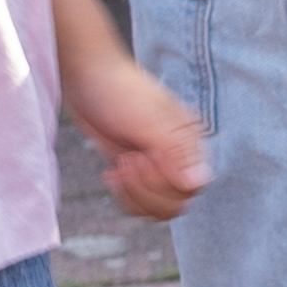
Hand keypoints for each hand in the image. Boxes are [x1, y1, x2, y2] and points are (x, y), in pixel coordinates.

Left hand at [64, 36, 210, 219]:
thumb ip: (176, 152)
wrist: (88, 77)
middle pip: (175, 204)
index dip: (163, 184)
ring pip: (156, 209)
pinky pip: (137, 204)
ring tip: (121, 165)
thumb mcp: (150, 120)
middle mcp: (178, 158)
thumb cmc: (120, 90)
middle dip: (146, 189)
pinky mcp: (135, 171)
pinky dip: (123, 196)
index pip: (190, 189)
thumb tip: (197, 182)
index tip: (141, 158)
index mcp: (190, 144)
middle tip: (129, 160)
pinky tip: (112, 173)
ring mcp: (156, 167)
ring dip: (134, 194)